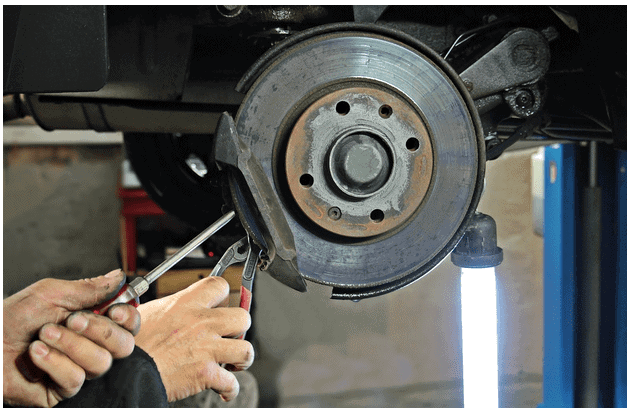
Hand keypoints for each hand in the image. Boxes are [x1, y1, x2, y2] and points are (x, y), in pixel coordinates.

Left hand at [3, 270, 140, 406]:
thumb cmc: (10, 318)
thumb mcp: (50, 294)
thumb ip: (88, 288)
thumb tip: (119, 277)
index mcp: (92, 321)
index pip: (129, 324)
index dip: (129, 318)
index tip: (114, 311)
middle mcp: (90, 346)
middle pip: (124, 345)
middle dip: (100, 331)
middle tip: (73, 319)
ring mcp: (78, 369)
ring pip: (100, 362)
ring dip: (71, 345)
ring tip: (44, 334)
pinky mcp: (62, 390)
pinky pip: (76, 379)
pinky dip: (54, 362)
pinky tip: (36, 354)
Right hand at [135, 276, 252, 401]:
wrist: (126, 370)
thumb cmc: (132, 344)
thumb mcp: (148, 312)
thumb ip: (171, 307)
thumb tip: (177, 306)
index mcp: (186, 303)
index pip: (219, 285)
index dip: (224, 295)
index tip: (222, 304)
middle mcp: (201, 323)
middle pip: (243, 317)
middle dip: (240, 329)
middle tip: (231, 336)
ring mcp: (206, 348)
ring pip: (246, 349)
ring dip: (242, 358)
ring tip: (233, 362)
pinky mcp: (205, 373)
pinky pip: (232, 382)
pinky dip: (230, 389)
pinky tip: (224, 388)